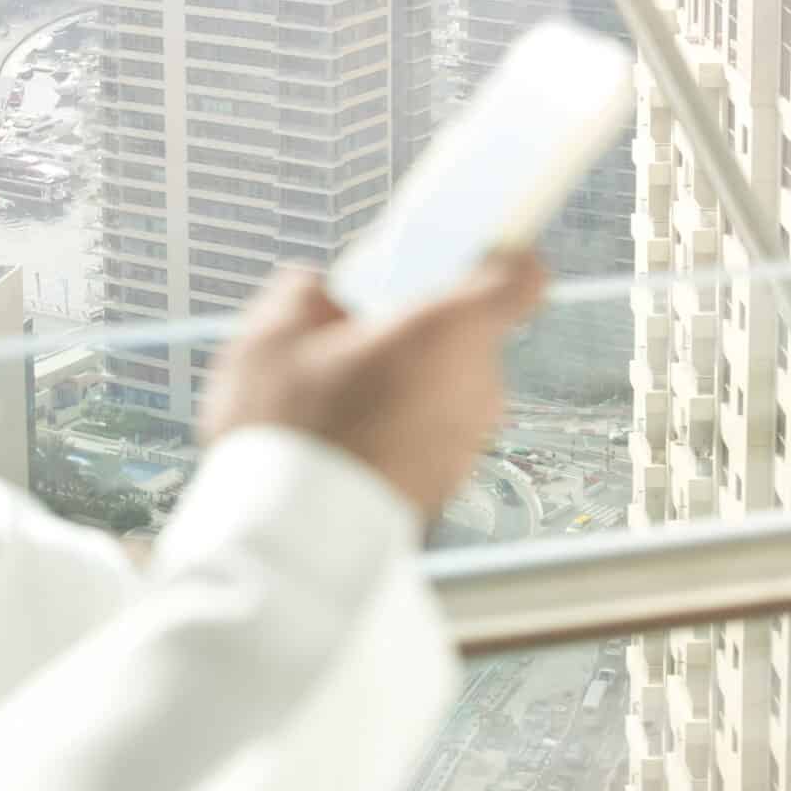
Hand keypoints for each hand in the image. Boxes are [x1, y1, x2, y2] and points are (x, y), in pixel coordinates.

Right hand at [197, 251, 548, 522]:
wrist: (291, 538)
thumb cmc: (289, 431)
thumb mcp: (270, 335)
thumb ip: (306, 295)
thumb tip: (317, 295)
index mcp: (448, 331)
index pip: (519, 277)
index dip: (499, 258)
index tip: (466, 252)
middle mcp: (475, 386)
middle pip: (470, 334)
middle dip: (423, 328)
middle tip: (362, 330)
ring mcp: (466, 441)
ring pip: (450, 386)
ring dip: (411, 380)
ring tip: (341, 392)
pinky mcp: (448, 483)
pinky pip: (434, 431)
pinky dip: (404, 425)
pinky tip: (346, 434)